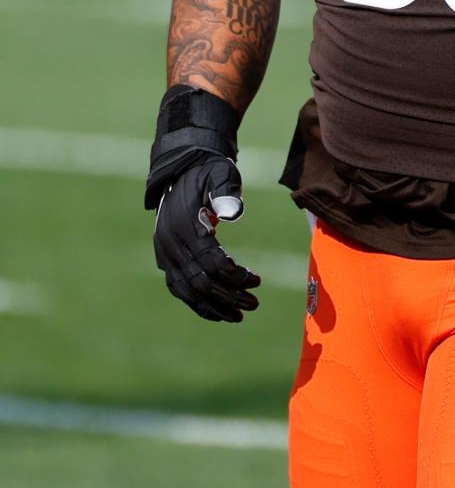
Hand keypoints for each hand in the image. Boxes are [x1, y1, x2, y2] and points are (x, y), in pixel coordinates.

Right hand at [153, 155, 260, 322]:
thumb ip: (226, 191)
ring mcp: (165, 254)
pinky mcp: (165, 260)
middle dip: (229, 295)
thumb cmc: (206, 172)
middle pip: (200, 281)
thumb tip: (234, 213)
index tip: (257, 280)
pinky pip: (180, 289)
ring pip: (188, 291)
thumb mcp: (220, 173)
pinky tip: (219, 313)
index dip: (234, 274)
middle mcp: (170, 244)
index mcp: (184, 225)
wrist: (179, 171)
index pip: (210, 260)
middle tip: (255, 303)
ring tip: (240, 316)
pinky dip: (198, 304)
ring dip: (215, 306)